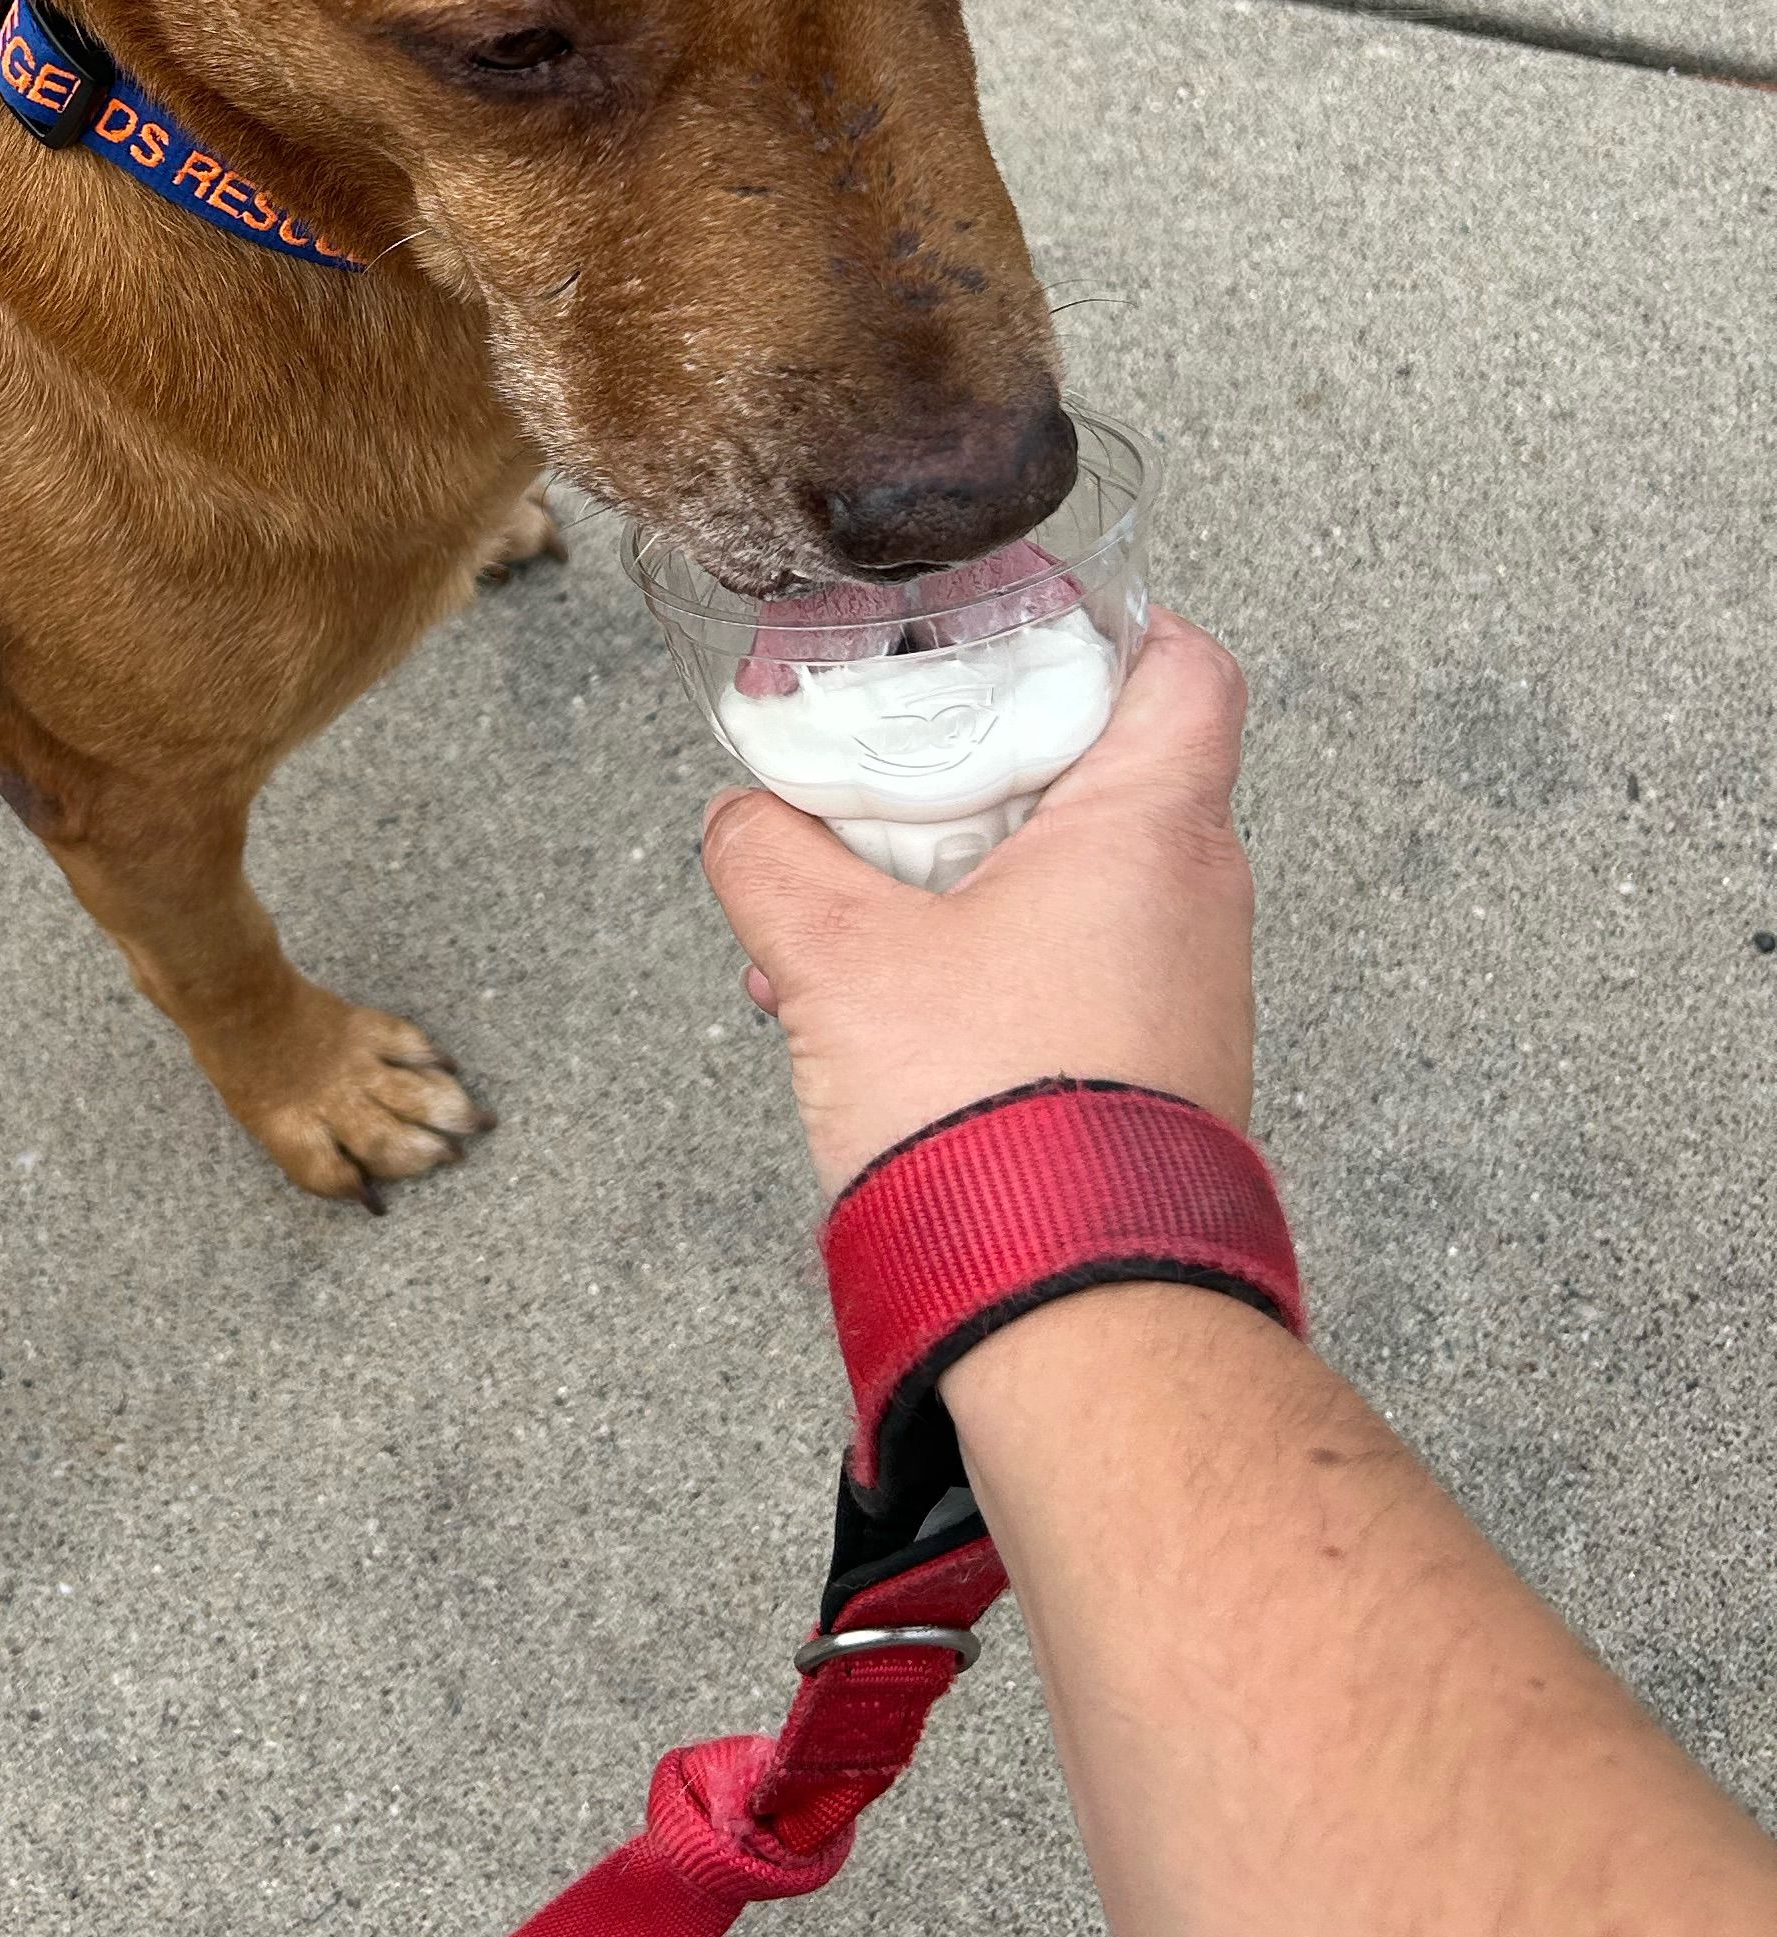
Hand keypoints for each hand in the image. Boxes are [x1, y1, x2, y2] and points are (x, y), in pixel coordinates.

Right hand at [699, 608, 1256, 1200]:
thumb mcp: (835, 959)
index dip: (1107, 623)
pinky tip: (874, 1007)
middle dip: (977, 764)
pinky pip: (1070, 971)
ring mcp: (1186, 994)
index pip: (1184, 665)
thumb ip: (773, 862)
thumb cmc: (995, 1123)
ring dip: (960, 876)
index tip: (1017, 622)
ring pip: (1071, 878)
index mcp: (1150, 828)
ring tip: (846, 913)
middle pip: (1101, 766)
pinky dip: (981, 961)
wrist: (1073, 1314)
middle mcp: (1195, 900)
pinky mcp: (1154, 1072)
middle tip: (885, 768)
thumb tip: (742, 823)